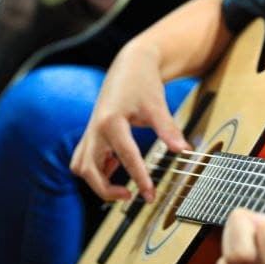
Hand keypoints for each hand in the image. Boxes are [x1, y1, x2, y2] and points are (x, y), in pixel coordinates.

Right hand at [70, 40, 188, 201]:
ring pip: (81, 168)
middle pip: (90, 169)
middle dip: (107, 190)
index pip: (125, 156)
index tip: (150, 194)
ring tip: (122, 188)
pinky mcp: (90, 135)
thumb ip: (168, 129)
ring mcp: (90, 133)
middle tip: (132, 197)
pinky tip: (115, 168)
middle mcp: (95, 130)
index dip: (139, 177)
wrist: (129, 66)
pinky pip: (83, 160)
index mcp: (111, 121)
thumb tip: (183, 150)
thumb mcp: (157, 105)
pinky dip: (94, 171)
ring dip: (97, 183)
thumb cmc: (142, 84)